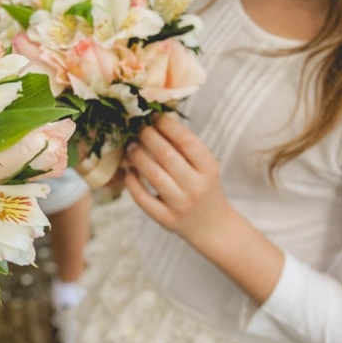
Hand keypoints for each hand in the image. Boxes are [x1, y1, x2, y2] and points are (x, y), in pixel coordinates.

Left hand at [123, 114, 231, 245]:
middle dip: (149, 137)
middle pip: (166, 156)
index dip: (168, 126)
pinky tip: (128, 171)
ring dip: (138, 157)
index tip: (155, 116)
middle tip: (139, 129)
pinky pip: (143, 198)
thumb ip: (185, 147)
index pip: (187, 141)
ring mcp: (181, 205)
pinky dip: (132, 182)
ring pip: (153, 175)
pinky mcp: (166, 219)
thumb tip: (156, 119)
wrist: (212, 226)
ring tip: (131, 147)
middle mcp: (196, 187)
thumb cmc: (204, 187)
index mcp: (209, 169)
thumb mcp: (204, 167)